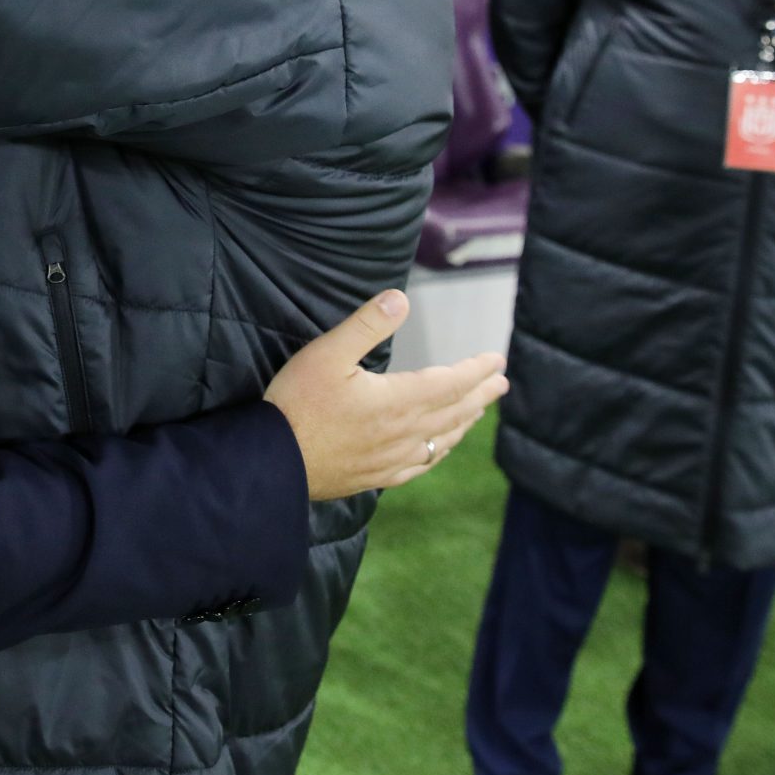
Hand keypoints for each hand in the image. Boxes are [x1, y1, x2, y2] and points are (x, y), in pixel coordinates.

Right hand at [264, 290, 508, 500]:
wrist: (274, 461)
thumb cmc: (297, 403)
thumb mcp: (326, 353)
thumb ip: (366, 325)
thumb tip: (400, 299)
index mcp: (398, 400)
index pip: (450, 383)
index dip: (476, 370)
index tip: (497, 360)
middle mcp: (404, 432)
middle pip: (455, 412)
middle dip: (480, 394)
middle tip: (500, 382)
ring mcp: (392, 458)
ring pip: (442, 439)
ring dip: (465, 422)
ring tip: (477, 411)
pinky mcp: (377, 476)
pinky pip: (421, 464)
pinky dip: (439, 451)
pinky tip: (438, 449)